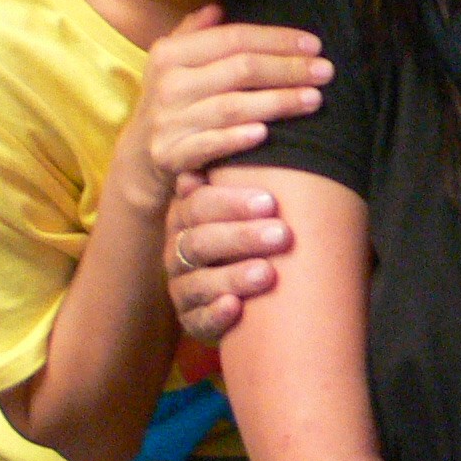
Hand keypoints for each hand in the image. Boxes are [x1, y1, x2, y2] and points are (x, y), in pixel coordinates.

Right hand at [135, 8, 331, 180]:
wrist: (139, 159)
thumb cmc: (171, 103)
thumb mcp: (171, 64)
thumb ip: (193, 35)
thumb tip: (218, 8)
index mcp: (171, 54)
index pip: (234, 38)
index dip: (277, 39)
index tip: (314, 44)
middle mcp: (168, 84)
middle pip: (240, 69)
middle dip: (288, 69)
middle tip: (326, 71)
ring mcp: (169, 121)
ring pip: (233, 107)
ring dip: (278, 102)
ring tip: (314, 99)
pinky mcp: (171, 155)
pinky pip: (210, 145)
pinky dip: (237, 138)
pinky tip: (267, 134)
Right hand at [164, 176, 293, 342]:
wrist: (251, 290)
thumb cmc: (254, 236)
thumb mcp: (249, 209)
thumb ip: (242, 184)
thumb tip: (252, 140)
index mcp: (188, 217)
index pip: (199, 205)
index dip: (232, 203)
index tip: (271, 201)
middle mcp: (179, 251)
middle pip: (200, 242)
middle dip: (241, 237)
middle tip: (282, 234)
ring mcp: (183, 287)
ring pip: (198, 282)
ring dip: (233, 276)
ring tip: (267, 273)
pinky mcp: (191, 320)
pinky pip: (197, 320)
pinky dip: (216, 314)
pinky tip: (236, 307)